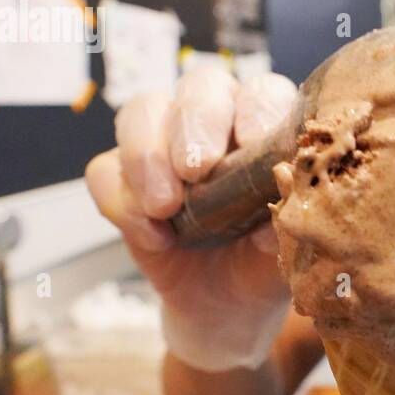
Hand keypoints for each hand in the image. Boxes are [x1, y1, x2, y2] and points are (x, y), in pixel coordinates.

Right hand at [85, 66, 296, 370]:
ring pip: (143, 111)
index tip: (252, 141)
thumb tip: (281, 197)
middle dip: (196, 123)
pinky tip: (152, 236)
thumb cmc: (265, 261)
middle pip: (201, 86)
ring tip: (165, 207)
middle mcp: (218, 120)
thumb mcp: (288, 248)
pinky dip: (121, 201)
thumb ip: (289, 219)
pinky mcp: (123, 178)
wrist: (225, 307)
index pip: (263, 92)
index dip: (257, 108)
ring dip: (148, 155)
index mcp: (268, 126)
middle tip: (197, 169)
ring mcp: (163, 143)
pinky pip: (105, 170)